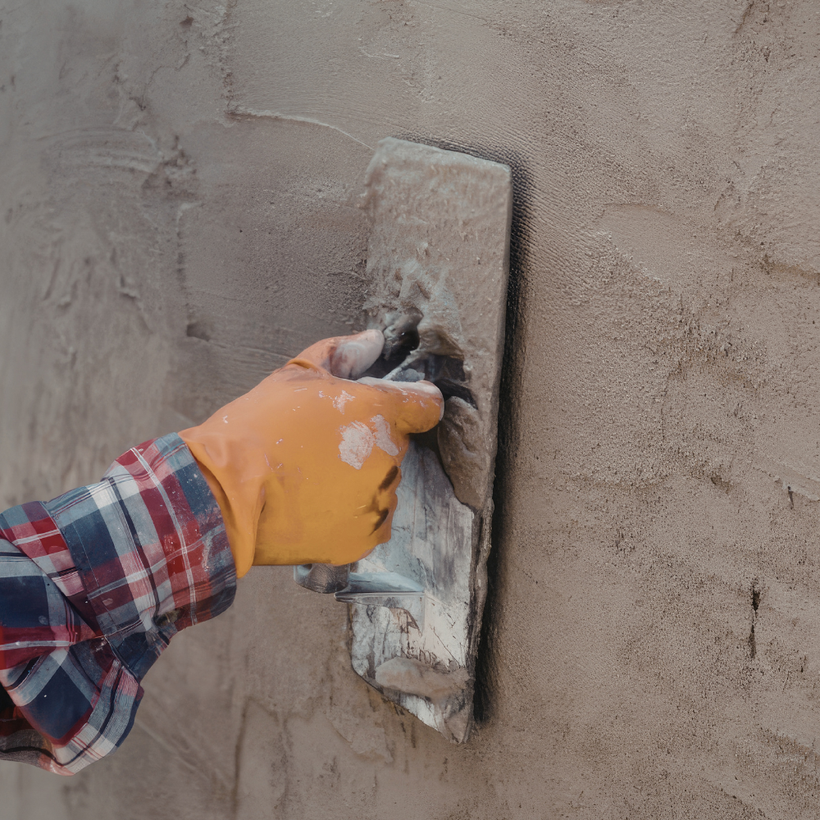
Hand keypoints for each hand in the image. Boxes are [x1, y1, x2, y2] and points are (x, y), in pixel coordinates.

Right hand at [179, 330, 442, 575]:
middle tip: (324, 446)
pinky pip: (371, 521)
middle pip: (396, 446)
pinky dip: (351, 515)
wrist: (224, 493)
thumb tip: (373, 341)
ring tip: (314, 479)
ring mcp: (377, 500)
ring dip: (360, 480)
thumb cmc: (256, 430)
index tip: (395, 408)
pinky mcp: (364, 538)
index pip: (426, 407)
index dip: (412, 404)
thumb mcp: (296, 376)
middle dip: (369, 443)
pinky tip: (316, 505)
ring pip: (384, 484)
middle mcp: (387, 457)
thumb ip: (343, 354)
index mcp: (378, 413)